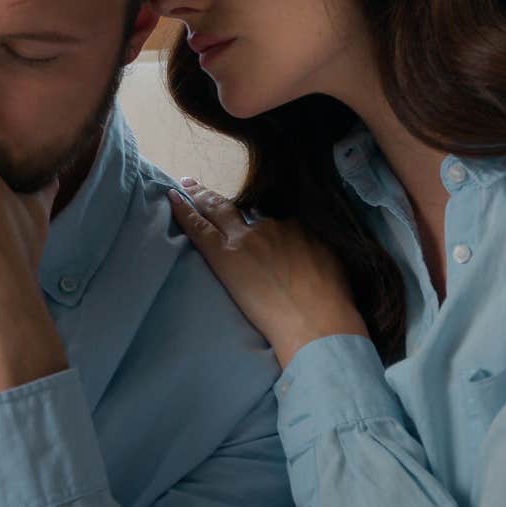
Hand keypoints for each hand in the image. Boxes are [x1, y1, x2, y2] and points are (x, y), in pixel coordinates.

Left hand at [168, 179, 367, 367]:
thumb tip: (311, 252)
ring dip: (202, 198)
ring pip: (219, 211)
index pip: (272, 216)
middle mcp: (272, 225)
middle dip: (219, 196)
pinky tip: (171, 197)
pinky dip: (183, 210)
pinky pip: (199, 227)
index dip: (256, 216)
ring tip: (187, 186)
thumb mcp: (333, 262)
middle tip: (200, 186)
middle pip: (241, 206)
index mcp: (298, 227)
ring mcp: (246, 238)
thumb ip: (317, 250)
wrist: (316, 321)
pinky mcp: (225, 254)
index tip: (247, 215)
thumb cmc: (333, 302)